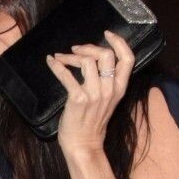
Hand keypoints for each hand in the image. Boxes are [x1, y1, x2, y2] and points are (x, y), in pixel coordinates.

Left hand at [47, 31, 134, 157]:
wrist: (83, 145)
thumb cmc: (93, 122)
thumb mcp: (108, 101)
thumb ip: (107, 82)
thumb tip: (94, 61)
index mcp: (119, 88)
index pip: (128, 59)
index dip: (119, 42)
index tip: (107, 34)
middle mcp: (109, 89)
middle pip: (105, 55)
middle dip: (89, 47)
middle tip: (76, 50)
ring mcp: (94, 94)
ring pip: (87, 61)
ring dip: (71, 56)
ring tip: (62, 58)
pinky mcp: (77, 99)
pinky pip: (66, 75)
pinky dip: (57, 65)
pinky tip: (51, 61)